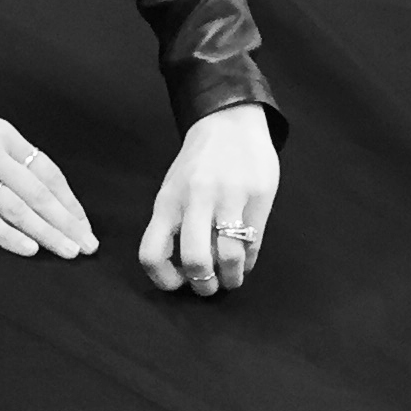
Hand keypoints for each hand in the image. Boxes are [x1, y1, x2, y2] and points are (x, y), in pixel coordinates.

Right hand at [0, 99, 97, 259]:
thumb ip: (13, 155)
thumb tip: (46, 189)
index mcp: (4, 135)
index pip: (48, 172)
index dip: (69, 200)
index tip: (84, 223)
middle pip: (38, 193)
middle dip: (66, 222)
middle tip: (87, 245)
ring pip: (16, 209)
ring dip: (46, 232)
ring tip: (67, 250)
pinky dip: (8, 236)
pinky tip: (29, 249)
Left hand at [140, 106, 280, 296]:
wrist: (230, 122)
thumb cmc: (198, 164)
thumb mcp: (173, 189)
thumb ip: (174, 226)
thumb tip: (182, 272)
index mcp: (168, 201)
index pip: (152, 253)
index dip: (163, 279)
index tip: (178, 282)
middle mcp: (196, 200)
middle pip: (195, 260)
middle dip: (203, 285)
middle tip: (208, 288)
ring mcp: (229, 197)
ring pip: (229, 256)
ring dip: (231, 278)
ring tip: (231, 279)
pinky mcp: (258, 196)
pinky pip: (253, 243)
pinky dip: (248, 262)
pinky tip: (244, 260)